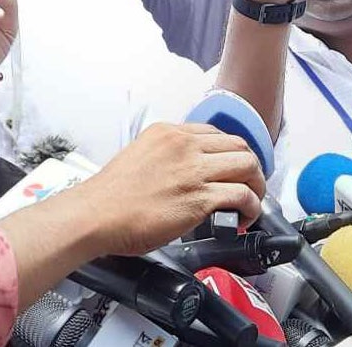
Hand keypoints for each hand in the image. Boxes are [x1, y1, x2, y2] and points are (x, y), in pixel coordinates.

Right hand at [72, 123, 265, 256]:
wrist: (94, 215)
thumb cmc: (109, 196)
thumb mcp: (138, 156)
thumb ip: (165, 157)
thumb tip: (183, 173)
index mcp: (168, 133)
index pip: (216, 134)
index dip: (230, 153)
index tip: (232, 169)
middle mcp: (184, 145)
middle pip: (239, 146)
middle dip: (250, 167)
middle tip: (248, 185)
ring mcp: (193, 170)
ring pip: (248, 166)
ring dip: (256, 186)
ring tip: (250, 202)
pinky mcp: (199, 198)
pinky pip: (242, 196)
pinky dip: (251, 208)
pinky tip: (242, 218)